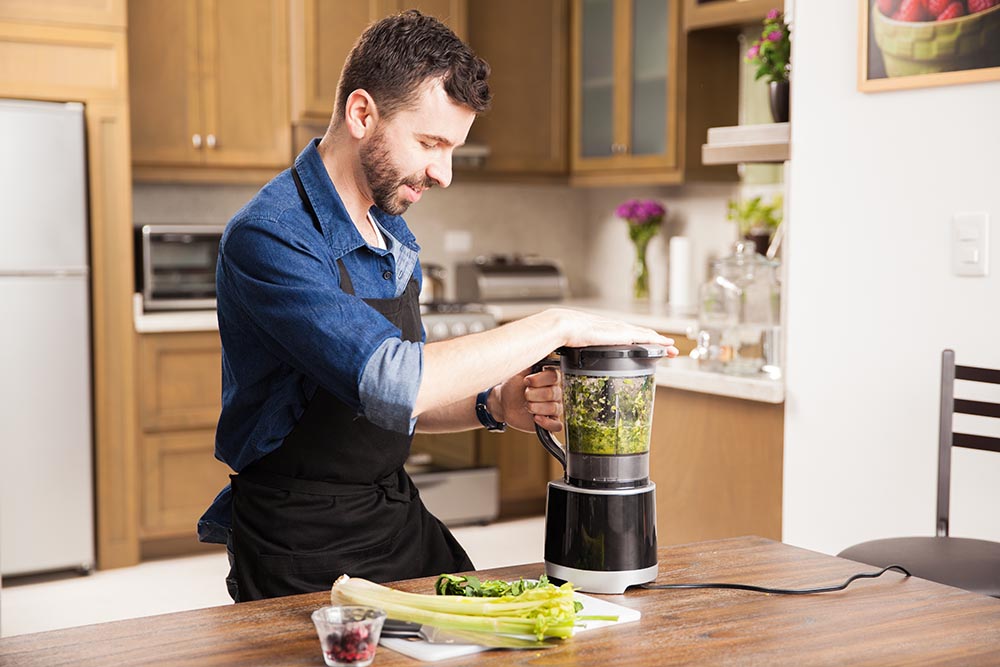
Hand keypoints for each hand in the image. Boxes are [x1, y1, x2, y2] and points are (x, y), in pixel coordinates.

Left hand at [495, 367, 562, 433]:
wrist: (504, 403)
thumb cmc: (512, 386)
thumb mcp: (518, 371)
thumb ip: (530, 361)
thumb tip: (537, 345)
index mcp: (550, 378)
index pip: (554, 377)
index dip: (539, 380)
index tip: (526, 381)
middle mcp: (555, 392)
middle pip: (554, 393)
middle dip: (534, 395)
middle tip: (525, 395)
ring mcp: (554, 407)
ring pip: (555, 408)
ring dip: (537, 407)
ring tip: (527, 406)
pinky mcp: (550, 421)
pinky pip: (557, 425)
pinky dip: (547, 422)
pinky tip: (536, 418)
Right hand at [547, 308, 679, 355]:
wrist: (563, 326)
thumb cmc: (564, 335)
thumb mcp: (576, 345)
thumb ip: (579, 352)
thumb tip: (571, 363)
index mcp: (605, 331)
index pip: (627, 335)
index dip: (639, 340)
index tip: (647, 347)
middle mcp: (616, 328)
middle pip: (641, 334)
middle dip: (656, 341)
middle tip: (668, 348)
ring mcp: (620, 330)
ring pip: (647, 335)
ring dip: (661, 342)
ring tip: (672, 349)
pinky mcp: (623, 334)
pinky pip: (646, 337)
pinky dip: (658, 341)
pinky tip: (667, 344)